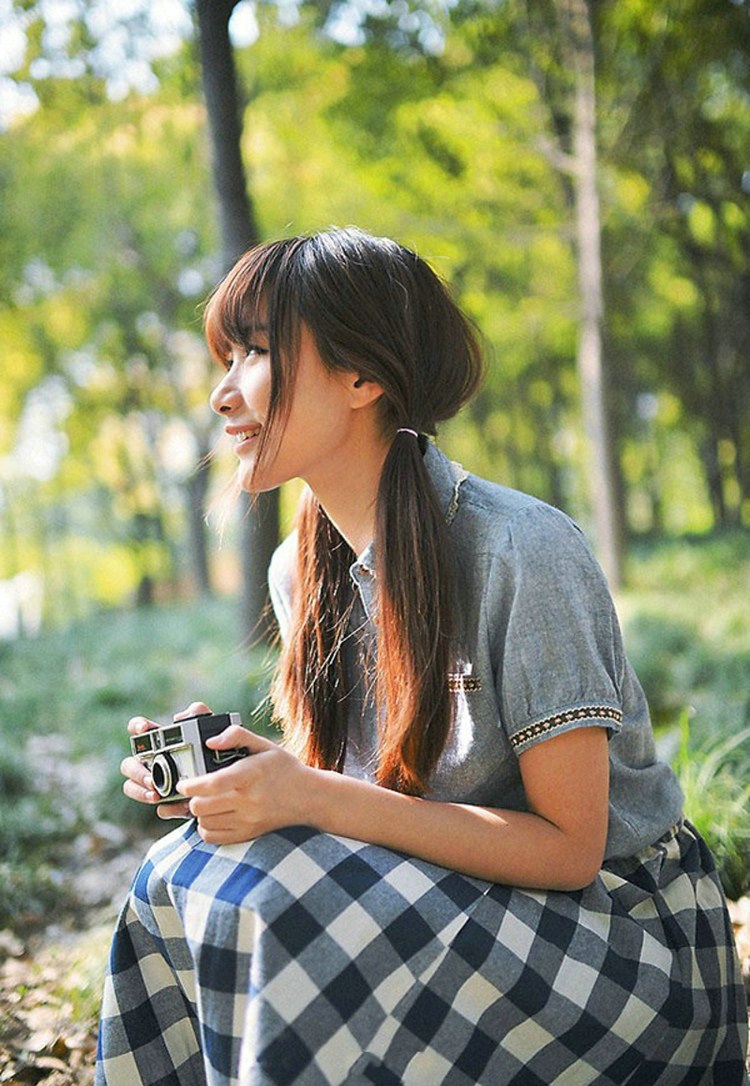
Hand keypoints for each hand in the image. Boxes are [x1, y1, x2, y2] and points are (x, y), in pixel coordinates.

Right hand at [120, 701, 211, 819]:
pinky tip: (178, 806)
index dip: (136, 727)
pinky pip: (159, 808)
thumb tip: (178, 717)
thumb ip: (199, 714)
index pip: (140, 729)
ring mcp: (159, 783)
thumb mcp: (215, 728)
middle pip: (129, 763)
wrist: (236, 782)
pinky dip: (166, 808)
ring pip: (133, 787)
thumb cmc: (221, 748)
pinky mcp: (171, 803)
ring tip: (156, 795)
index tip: (143, 730)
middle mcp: (154, 761)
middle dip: (136, 771)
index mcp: (163, 740)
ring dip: (140, 791)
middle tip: (150, 779)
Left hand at [176, 723, 312, 844]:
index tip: (183, 783)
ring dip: (199, 812)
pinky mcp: (247, 834)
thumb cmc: (284, 768)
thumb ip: (236, 736)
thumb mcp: (264, 744)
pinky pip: (213, 837)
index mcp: (251, 775)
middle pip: (202, 806)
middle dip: (191, 798)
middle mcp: (249, 801)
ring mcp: (248, 820)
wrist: (308, 797)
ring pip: (204, 822)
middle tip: (194, 790)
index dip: (192, 785)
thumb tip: (209, 742)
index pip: (214, 784)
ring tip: (205, 801)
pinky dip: (206, 827)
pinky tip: (213, 815)